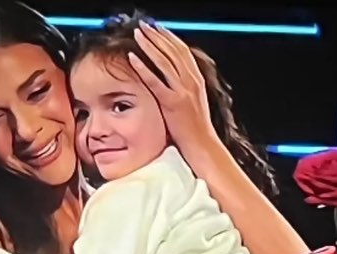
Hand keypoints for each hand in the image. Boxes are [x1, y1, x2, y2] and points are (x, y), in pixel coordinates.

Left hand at [127, 21, 214, 147]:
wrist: (202, 145)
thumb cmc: (195, 128)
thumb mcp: (193, 102)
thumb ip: (184, 87)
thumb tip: (171, 78)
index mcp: (196, 80)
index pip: (182, 51)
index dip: (169, 37)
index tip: (157, 28)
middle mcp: (191, 81)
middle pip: (173, 51)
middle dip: (157, 36)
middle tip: (144, 25)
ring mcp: (183, 91)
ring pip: (165, 61)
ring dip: (150, 45)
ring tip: (138, 35)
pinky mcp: (173, 103)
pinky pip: (155, 82)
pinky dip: (143, 68)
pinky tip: (133, 58)